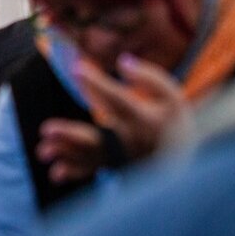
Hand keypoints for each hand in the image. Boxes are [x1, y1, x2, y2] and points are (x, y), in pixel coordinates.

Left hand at [37, 54, 188, 184]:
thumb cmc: (178, 124)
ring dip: (66, 153)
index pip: (117, 99)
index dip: (97, 84)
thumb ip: (150, 78)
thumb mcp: (174, 97)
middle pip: (97, 138)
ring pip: (90, 156)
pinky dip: (75, 172)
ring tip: (42, 150)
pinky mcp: (117, 167)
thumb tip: (122, 62)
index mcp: (144, 120)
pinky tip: (55, 172)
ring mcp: (122, 157)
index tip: (77, 68)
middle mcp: (130, 141)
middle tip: (46, 130)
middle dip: (71, 135)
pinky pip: (94, 170)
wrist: (192, 161)